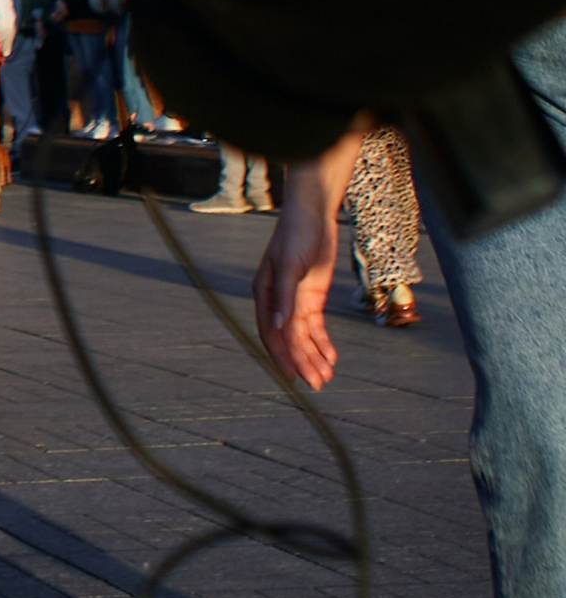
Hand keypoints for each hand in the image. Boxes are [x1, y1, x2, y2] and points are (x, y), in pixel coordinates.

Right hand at [254, 159, 348, 391]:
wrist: (314, 214)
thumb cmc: (296, 234)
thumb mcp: (290, 264)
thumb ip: (284, 296)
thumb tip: (277, 325)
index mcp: (265, 293)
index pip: (271, 332)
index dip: (282, 355)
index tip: (294, 377)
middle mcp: (278, 301)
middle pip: (289, 338)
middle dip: (302, 361)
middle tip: (318, 383)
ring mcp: (295, 299)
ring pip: (303, 336)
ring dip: (314, 355)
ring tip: (327, 376)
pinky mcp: (312, 296)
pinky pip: (316, 325)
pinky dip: (323, 341)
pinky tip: (332, 356)